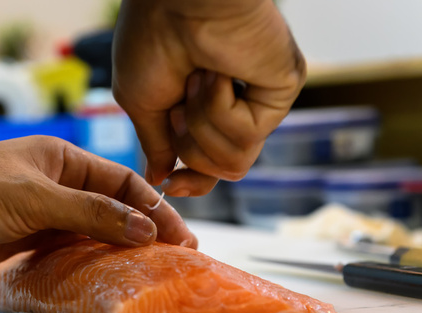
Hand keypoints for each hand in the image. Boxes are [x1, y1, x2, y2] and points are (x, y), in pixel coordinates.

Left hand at [0, 139, 196, 270]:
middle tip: (175, 257)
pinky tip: (110, 277)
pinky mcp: (28, 241)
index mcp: (63, 160)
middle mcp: (58, 186)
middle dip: (144, 230)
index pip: (123, 182)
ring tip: (152, 271)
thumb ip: (90, 212)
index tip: (179, 235)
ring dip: (121, 249)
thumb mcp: (34, 196)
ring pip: (94, 232)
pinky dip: (92, 263)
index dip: (154, 207)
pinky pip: (70, 252)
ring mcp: (44, 215)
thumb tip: (144, 229)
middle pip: (114, 208)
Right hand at [112, 0, 305, 195]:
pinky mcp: (279, 94)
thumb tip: (160, 177)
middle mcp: (236, 107)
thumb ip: (157, 145)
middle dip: (190, 144)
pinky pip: (246, 138)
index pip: (209, 163)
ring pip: (233, 162)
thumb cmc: (151, 39)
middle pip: (221, 169)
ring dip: (201, 127)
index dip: (192, 182)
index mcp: (203, 108)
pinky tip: (217, 75)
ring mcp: (259, 101)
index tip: (173, 185)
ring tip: (198, 81)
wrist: (176, 1)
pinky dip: (219, 108)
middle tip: (181, 100)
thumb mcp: (141, 103)